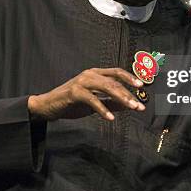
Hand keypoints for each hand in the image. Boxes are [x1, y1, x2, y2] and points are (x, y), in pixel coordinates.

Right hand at [27, 68, 145, 121]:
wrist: (48, 106)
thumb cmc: (71, 103)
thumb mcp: (94, 103)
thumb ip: (111, 102)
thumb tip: (129, 105)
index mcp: (95, 73)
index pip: (116, 72)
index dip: (130, 78)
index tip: (142, 86)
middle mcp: (89, 74)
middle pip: (114, 81)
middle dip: (128, 93)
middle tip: (139, 105)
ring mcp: (81, 82)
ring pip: (106, 87)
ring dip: (120, 98)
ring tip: (131, 108)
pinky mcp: (74, 92)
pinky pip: (92, 100)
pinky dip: (103, 109)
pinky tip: (110, 118)